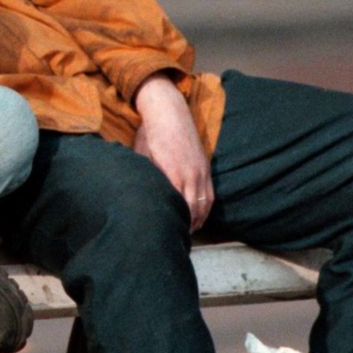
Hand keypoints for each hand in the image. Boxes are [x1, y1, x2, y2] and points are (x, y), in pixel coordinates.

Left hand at [133, 74, 212, 231]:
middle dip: (186, 226)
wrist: (169, 112)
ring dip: (197, 220)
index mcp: (173, 172)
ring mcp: (200, 171)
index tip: (166, 232)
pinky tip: (198, 218)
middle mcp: (190, 174)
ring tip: (187, 234)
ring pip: (203, 204)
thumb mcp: (142, 157)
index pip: (176, 205)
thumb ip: (147, 176)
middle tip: (176, 239)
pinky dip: (205, 209)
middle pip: (192, 209)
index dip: (174, 221)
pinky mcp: (205, 167)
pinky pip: (209, 195)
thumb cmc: (150, 135)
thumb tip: (143, 195)